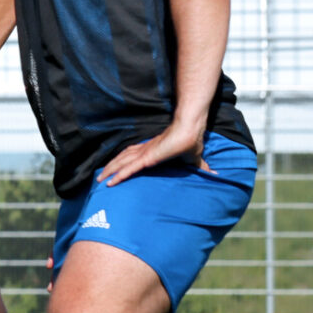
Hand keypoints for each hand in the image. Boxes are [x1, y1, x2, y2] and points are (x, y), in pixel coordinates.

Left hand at [97, 122, 211, 187]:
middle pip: (121, 159)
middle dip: (110, 168)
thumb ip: (199, 166)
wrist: (190, 130)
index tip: (113, 169)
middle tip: (99, 177)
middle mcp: (144, 150)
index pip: (132, 156)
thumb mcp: (193, 158)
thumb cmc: (191, 141)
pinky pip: (129, 168)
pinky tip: (110, 182)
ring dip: (109, 171)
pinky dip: (118, 175)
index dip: (122, 162)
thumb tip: (213, 173)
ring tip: (99, 180)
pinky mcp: (147, 158)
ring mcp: (144, 154)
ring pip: (121, 163)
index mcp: (151, 150)